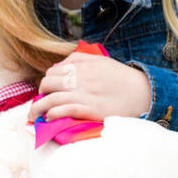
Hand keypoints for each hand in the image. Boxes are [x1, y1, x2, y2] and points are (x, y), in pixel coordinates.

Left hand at [28, 51, 150, 121]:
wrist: (144, 93)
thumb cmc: (123, 78)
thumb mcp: (102, 61)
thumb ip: (80, 59)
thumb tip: (59, 65)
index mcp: (82, 66)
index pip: (53, 72)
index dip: (47, 81)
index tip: (47, 90)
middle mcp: (80, 79)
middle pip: (48, 84)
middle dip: (40, 94)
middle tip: (40, 103)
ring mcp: (84, 94)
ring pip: (51, 99)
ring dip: (37, 109)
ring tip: (33, 117)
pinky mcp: (89, 109)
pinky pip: (63, 110)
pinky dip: (52, 114)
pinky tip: (49, 118)